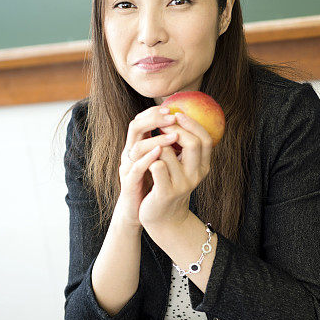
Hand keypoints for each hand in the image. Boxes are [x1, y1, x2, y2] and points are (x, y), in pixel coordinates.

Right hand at [113, 106, 180, 229]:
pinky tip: (160, 154)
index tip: (173, 108)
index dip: (155, 112)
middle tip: (172, 116)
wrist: (146, 212)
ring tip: (173, 134)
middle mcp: (131, 153)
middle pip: (135, 126)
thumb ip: (171, 145)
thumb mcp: (164, 161)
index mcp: (139, 145)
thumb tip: (190, 128)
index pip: (142, 120)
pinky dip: (148, 159)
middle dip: (153, 119)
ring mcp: (128, 167)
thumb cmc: (156, 184)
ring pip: (136, 146)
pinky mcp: (129, 182)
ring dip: (156, 139)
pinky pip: (136, 168)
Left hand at [138, 112, 214, 230]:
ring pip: (168, 152)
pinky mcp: (166, 192)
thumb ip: (183, 148)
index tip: (178, 114)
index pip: (206, 140)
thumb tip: (177, 116)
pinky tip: (145, 161)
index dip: (193, 124)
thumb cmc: (169, 185)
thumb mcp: (182, 167)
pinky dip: (149, 159)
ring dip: (156, 145)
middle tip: (162, 125)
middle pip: (192, 143)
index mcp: (203, 167)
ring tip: (150, 149)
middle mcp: (196, 175)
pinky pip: (157, 166)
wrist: (162, 218)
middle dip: (175, 130)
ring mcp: (182, 185)